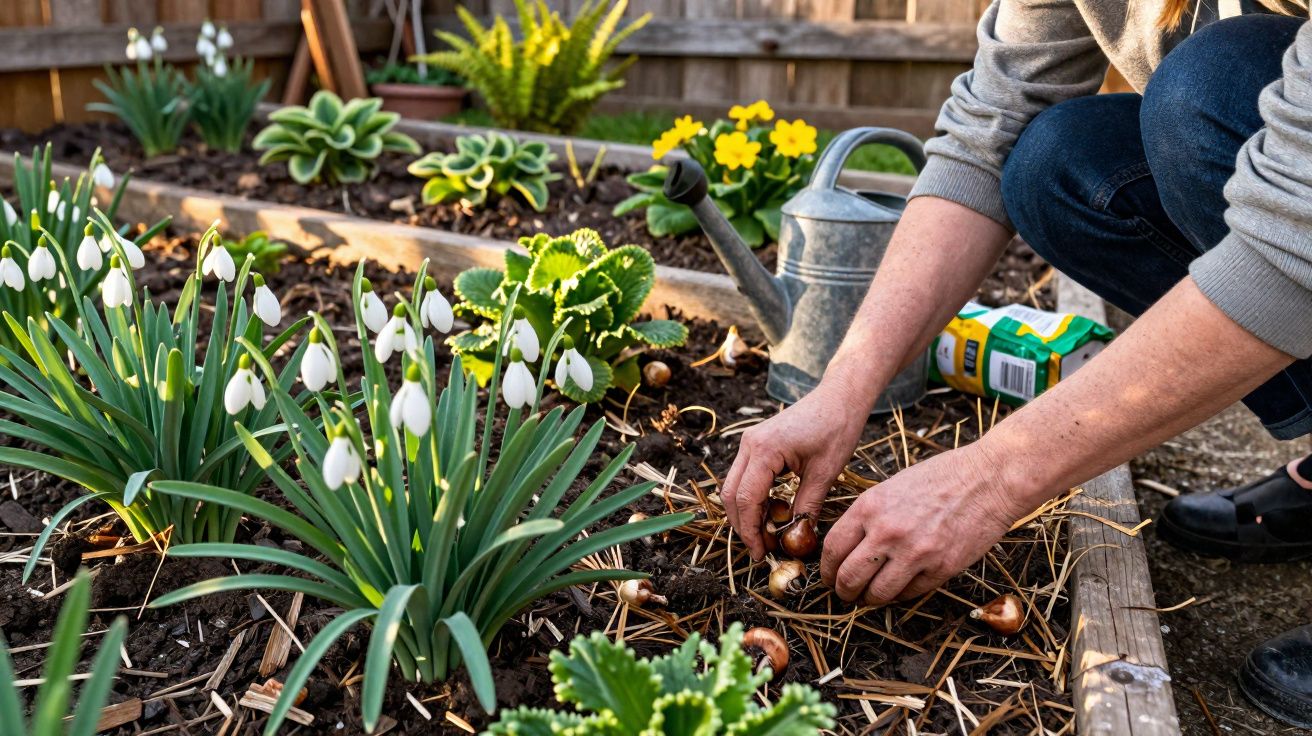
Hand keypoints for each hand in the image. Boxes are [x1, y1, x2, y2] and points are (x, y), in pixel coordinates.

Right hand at [722, 380, 866, 560]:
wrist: (839, 397)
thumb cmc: (837, 427)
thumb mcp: (825, 472)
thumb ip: (807, 505)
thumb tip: (797, 536)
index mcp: (764, 450)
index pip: (747, 499)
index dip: (751, 530)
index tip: (761, 553)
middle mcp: (749, 445)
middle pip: (731, 495)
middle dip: (742, 526)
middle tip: (761, 550)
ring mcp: (749, 442)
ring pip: (734, 487)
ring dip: (745, 513)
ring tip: (766, 536)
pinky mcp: (756, 444)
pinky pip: (745, 477)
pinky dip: (752, 499)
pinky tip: (770, 515)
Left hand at [820, 443, 1023, 605]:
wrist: (988, 479)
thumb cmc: (941, 477)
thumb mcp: (891, 487)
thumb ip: (868, 516)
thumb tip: (848, 547)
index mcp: (870, 507)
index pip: (833, 549)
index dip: (826, 570)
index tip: (829, 577)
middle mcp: (887, 532)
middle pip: (849, 578)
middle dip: (843, 591)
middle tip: (846, 594)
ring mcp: (915, 553)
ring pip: (877, 594)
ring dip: (869, 600)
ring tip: (870, 597)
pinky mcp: (941, 569)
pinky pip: (909, 594)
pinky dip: (900, 595)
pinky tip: (900, 588)